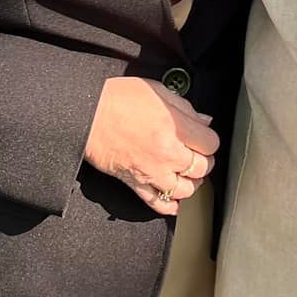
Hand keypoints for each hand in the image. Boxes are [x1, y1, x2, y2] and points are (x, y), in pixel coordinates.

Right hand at [84, 76, 218, 214]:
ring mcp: (151, 172)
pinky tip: (174, 201)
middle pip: (202, 168)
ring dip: (190, 183)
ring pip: (184, 190)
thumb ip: (185, 108)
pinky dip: (169, 206)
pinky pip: (157, 204)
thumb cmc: (117, 98)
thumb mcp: (157, 90)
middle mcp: (166, 153)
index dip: (209, 140)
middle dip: (204, 161)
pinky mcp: (134, 183)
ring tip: (186, 174)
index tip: (203, 137)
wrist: (86, 113)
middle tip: (197, 154)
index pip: (211, 144)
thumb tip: (203, 121)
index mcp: (175, 128)